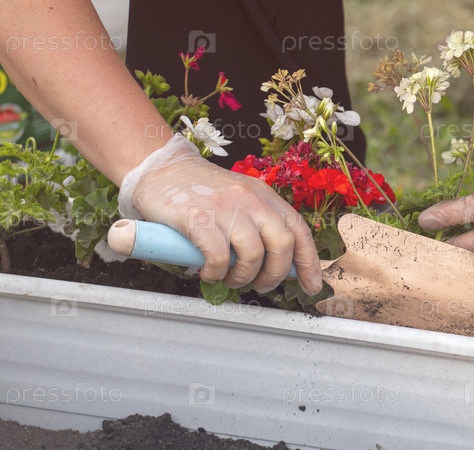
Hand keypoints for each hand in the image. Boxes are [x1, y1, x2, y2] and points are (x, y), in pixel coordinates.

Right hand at [119, 134, 321, 293]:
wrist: (161, 168)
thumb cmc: (200, 191)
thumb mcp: (240, 199)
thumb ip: (260, 222)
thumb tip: (280, 261)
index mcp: (265, 196)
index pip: (298, 231)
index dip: (308, 262)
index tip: (311, 284)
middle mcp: (251, 200)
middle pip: (282, 244)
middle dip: (275, 274)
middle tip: (261, 284)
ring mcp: (226, 209)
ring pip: (253, 254)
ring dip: (243, 277)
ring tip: (230, 279)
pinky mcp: (199, 219)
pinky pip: (218, 258)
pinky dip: (216, 273)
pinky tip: (208, 273)